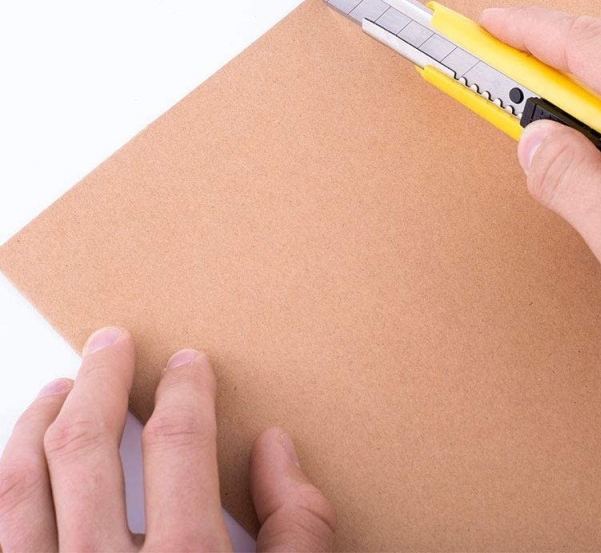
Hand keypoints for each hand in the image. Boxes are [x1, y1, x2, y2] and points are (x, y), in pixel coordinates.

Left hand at [0, 327, 335, 551]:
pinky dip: (8, 482)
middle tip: (108, 343)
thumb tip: (275, 449)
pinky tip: (23, 463)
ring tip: (56, 390)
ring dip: (37, 423)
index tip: (188, 363)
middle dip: (99, 379)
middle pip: (85, 444)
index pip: (177, 442)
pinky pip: (0, 530)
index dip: (185, 389)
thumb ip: (298, 526)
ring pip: (21, 484)